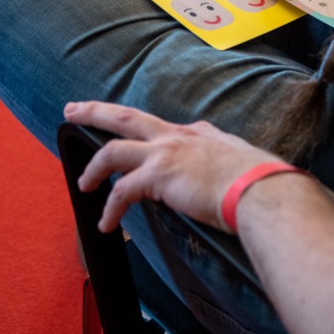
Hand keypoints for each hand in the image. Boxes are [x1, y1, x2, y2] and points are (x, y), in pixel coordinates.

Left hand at [64, 101, 280, 233]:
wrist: (261, 189)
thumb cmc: (260, 182)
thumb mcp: (243, 162)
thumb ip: (231, 163)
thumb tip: (237, 176)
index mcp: (198, 134)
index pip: (164, 129)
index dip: (148, 137)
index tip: (141, 144)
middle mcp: (177, 136)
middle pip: (125, 117)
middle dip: (95, 111)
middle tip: (72, 110)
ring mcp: (165, 153)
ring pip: (113, 150)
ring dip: (93, 168)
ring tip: (83, 184)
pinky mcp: (158, 175)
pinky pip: (121, 192)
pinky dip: (110, 209)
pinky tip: (107, 224)